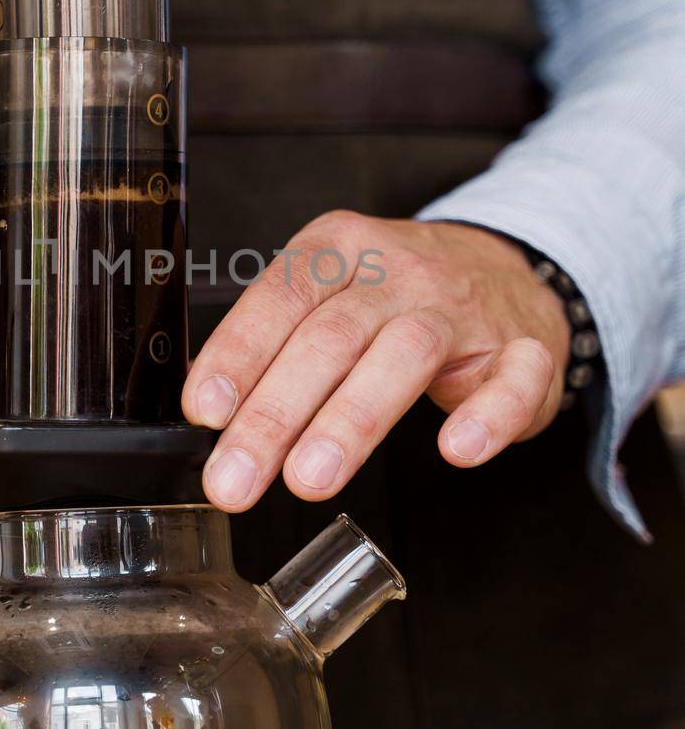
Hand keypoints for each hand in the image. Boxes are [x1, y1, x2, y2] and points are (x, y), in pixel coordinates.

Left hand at [181, 216, 570, 511]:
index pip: (281, 297)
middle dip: (277, 414)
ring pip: (407, 355)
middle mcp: (399, 272)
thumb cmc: (398, 295)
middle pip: (332, 337)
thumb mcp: (330, 292)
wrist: (507, 268)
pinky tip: (456, 448)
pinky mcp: (523, 351)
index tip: (205, 411)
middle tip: (237, 477)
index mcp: (340, 249)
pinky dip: (489, 414)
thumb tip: (210, 407)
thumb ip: (276, 341)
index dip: (239, 353)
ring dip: (354, 420)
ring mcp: (464, 310)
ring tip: (310, 478)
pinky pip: (515, 377)